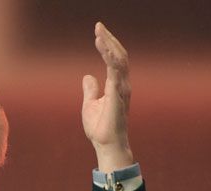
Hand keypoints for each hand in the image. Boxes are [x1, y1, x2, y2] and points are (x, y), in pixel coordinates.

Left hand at [82, 22, 133, 172]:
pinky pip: (115, 74)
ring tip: (98, 34)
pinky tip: (104, 50)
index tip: (97, 32)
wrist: (105, 144)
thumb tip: (87, 76)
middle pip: (119, 55)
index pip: (115, 59)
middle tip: (98, 26)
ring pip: (119, 61)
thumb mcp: (90, 104)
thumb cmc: (100, 128)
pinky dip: (110, 60)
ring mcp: (121, 90)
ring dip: (109, 46)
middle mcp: (122, 85)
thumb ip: (90, 89)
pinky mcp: (117, 97)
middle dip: (109, 39)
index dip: (107, 45)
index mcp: (116, 85)